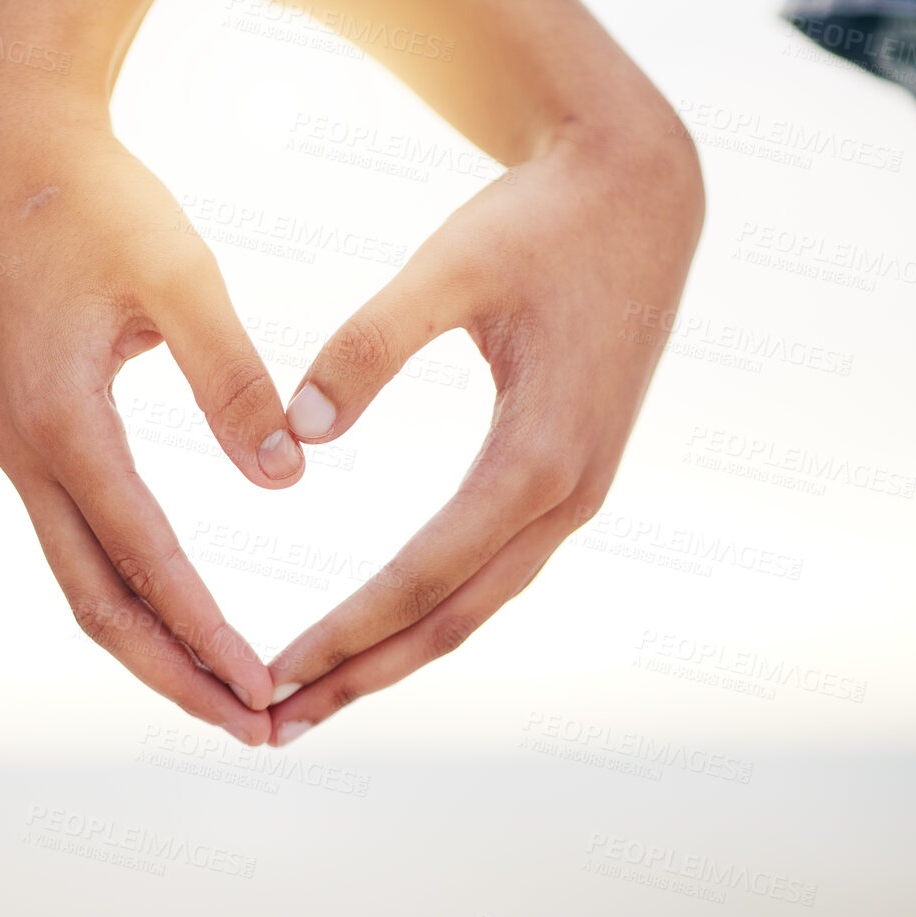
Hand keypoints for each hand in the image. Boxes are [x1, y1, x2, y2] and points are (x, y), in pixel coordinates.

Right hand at [0, 90, 302, 745]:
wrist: (4, 140)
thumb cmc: (98, 199)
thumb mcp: (181, 280)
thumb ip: (233, 382)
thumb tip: (288, 479)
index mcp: (61, 421)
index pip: (143, 559)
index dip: (206, 633)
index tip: (269, 689)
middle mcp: (24, 451)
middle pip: (97, 604)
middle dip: (176, 675)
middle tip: (256, 730)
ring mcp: (15, 446)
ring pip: (81, 581)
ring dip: (152, 645)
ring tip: (224, 696)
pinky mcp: (25, 431)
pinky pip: (76, 540)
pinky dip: (129, 592)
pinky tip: (178, 615)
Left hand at [263, 120, 703, 743]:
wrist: (641, 191)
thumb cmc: (540, 221)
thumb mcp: (450, 268)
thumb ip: (371, 345)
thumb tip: (300, 433)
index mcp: (538, 455)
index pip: (425, 576)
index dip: (347, 631)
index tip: (274, 671)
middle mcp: (568, 494)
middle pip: (453, 619)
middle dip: (363, 675)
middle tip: (275, 725)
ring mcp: (575, 492)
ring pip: (476, 604)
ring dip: (395, 656)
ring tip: (316, 697)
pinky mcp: (567, 476)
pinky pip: (493, 568)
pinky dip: (432, 609)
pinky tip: (381, 629)